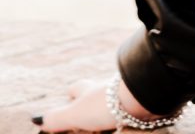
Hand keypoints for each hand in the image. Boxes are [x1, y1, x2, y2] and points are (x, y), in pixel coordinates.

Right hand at [32, 76, 160, 131]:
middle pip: (95, 94)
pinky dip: (125, 116)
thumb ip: (57, 117)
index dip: (71, 93)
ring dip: (108, 110)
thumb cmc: (105, 104)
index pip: (76, 88)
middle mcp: (105, 90)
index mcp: (89, 90)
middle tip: (85, 112)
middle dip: (90, 101)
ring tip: (104, 121)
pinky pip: (129, 110)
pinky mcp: (138, 104)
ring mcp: (123, 96)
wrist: (141, 98)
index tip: (68, 95)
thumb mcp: (76, 113)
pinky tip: (124, 124)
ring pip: (112, 102)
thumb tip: (36, 119)